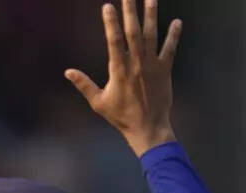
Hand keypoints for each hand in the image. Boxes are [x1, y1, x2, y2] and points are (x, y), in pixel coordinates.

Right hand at [65, 0, 181, 155]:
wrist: (148, 129)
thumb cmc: (121, 117)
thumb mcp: (98, 102)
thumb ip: (84, 84)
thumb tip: (68, 72)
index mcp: (119, 70)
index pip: (114, 40)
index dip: (111, 22)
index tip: (108, 6)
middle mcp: (136, 64)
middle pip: (133, 31)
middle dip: (130, 11)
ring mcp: (152, 66)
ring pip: (151, 35)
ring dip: (151, 16)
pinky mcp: (165, 70)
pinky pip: (170, 49)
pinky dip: (174, 35)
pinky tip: (177, 22)